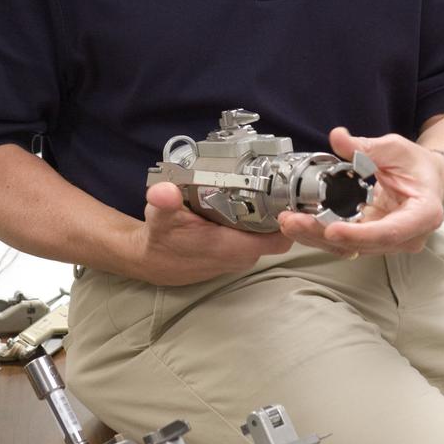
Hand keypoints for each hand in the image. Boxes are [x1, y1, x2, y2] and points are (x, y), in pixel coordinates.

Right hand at [134, 181, 292, 285]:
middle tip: (279, 182)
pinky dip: (256, 223)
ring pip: (268, 236)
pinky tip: (248, 203)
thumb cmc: (160, 238)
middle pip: (278, 233)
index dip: (292, 221)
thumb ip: (164, 202)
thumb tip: (164, 191)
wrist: (151, 261)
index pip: (279, 239)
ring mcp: (239, 258)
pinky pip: (256, 238)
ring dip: (268, 216)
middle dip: (282, 211)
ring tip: (265, 188)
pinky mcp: (235, 255)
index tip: (292, 195)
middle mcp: (241, 256)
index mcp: (231, 247)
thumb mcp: (159, 216)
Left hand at [276, 126, 443, 257]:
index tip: (331, 229)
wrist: (427, 179)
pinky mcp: (370, 240)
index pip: (389, 232)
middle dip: (323, 234)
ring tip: (289, 222)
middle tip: (294, 222)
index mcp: (422, 214)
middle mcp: (406, 236)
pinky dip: (320, 234)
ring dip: (316, 236)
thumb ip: (366, 146)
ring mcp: (387, 241)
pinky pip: (344, 242)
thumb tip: (339, 137)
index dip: (358, 234)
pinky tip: (299, 224)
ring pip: (349, 247)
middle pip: (362, 244)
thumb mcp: (395, 148)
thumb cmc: (417, 166)